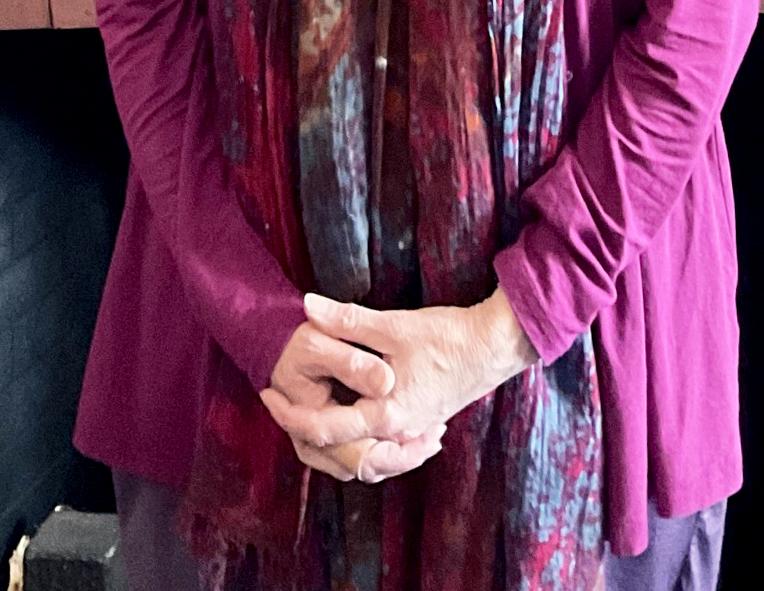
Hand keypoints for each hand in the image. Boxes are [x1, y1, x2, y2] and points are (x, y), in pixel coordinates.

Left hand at [260, 288, 535, 480]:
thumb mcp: (393, 325)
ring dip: (333, 443)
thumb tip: (306, 306)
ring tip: (310, 412)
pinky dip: (360, 441)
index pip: (323, 430)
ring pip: (361, 457)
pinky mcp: (421, 423)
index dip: (289, 414)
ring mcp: (411, 433)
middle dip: (305, 435)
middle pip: (338, 454)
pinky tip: (353, 416)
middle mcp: (396, 434)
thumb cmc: (448, 337)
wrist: (496, 346)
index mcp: (384, 416)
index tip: (267, 395)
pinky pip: (382, 449)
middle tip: (282, 405)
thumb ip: (347, 320)